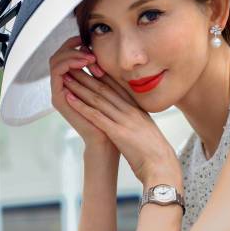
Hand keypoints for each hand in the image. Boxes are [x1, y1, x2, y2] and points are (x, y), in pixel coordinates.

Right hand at [50, 35, 120, 150]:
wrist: (109, 139)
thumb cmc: (113, 116)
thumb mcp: (109, 87)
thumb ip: (103, 71)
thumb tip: (106, 51)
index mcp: (74, 82)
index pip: (67, 55)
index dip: (75, 44)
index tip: (90, 40)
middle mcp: (63, 85)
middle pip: (57, 56)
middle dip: (72, 47)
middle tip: (88, 47)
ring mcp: (59, 92)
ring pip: (55, 63)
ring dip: (72, 55)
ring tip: (89, 57)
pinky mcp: (59, 100)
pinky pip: (57, 76)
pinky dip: (67, 65)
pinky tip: (82, 64)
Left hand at [60, 65, 181, 184]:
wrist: (162, 166)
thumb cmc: (155, 154)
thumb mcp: (147, 132)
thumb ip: (138, 123)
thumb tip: (132, 121)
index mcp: (138, 110)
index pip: (118, 87)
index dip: (103, 74)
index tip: (91, 64)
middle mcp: (131, 111)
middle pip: (106, 89)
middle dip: (88, 76)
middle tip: (74, 65)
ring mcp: (124, 120)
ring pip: (99, 99)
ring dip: (81, 87)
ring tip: (67, 77)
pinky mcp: (117, 132)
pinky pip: (96, 116)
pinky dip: (82, 106)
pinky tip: (70, 99)